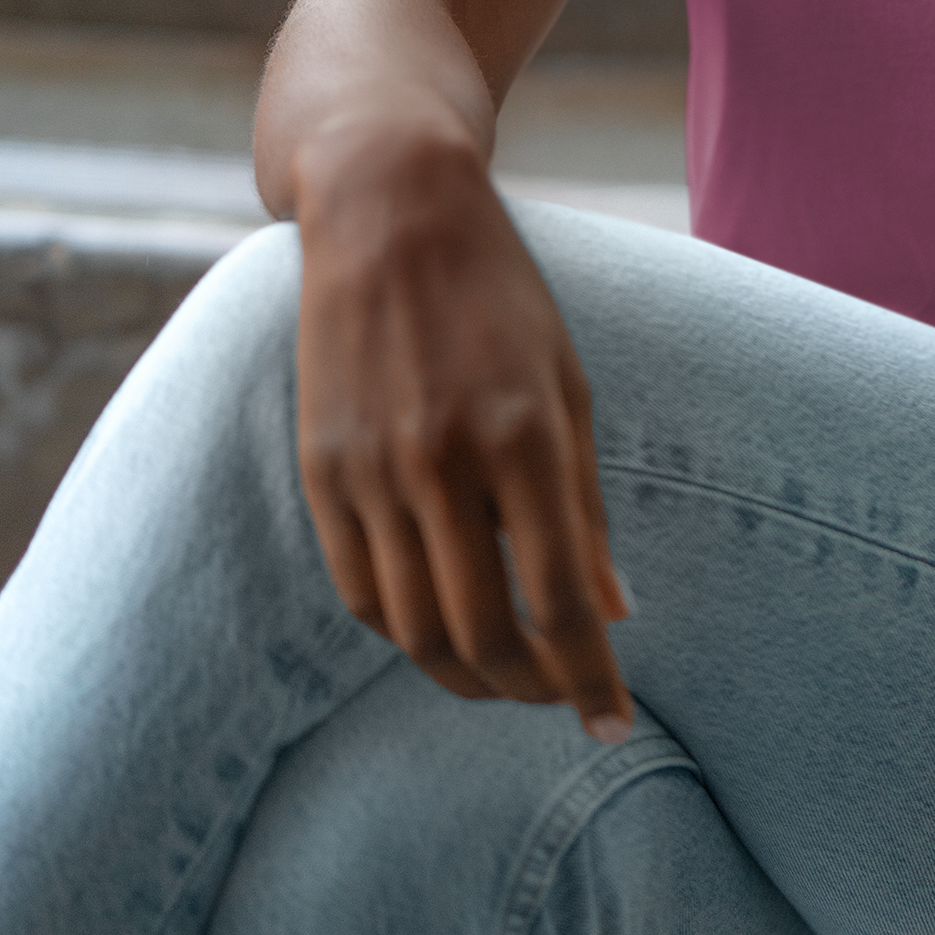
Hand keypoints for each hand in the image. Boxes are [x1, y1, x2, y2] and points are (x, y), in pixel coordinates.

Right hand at [293, 121, 634, 740]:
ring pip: (414, 628)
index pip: (556, 602)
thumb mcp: (569, 385)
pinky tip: (440, 636)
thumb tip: (613, 615)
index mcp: (523, 437)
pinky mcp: (320, 469)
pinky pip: (359, 589)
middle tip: (563, 702)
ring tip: (510, 683)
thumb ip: (585, 508)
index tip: (614, 724)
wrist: (388, 209)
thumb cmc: (500, 295)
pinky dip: (403, 633)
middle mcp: (442, 462)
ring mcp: (371, 469)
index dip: (588, 679)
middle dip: (532, 691)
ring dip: (469, 676)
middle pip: (483, 633)